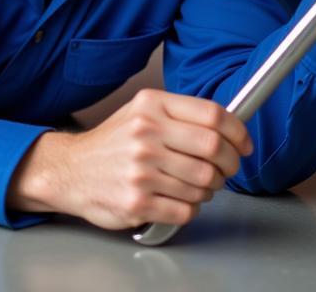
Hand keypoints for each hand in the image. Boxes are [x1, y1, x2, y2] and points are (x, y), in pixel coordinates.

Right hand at [6, 88, 252, 229]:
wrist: (72, 170)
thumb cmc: (113, 142)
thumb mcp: (141, 111)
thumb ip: (179, 114)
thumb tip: (228, 125)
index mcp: (150, 106)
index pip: (212, 114)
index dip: (237, 131)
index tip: (243, 144)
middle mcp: (145, 134)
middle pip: (214, 149)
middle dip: (230, 164)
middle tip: (226, 168)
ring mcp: (141, 169)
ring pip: (205, 183)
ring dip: (209, 188)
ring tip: (195, 184)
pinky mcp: (138, 201)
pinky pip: (187, 209)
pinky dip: (190, 207)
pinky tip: (178, 198)